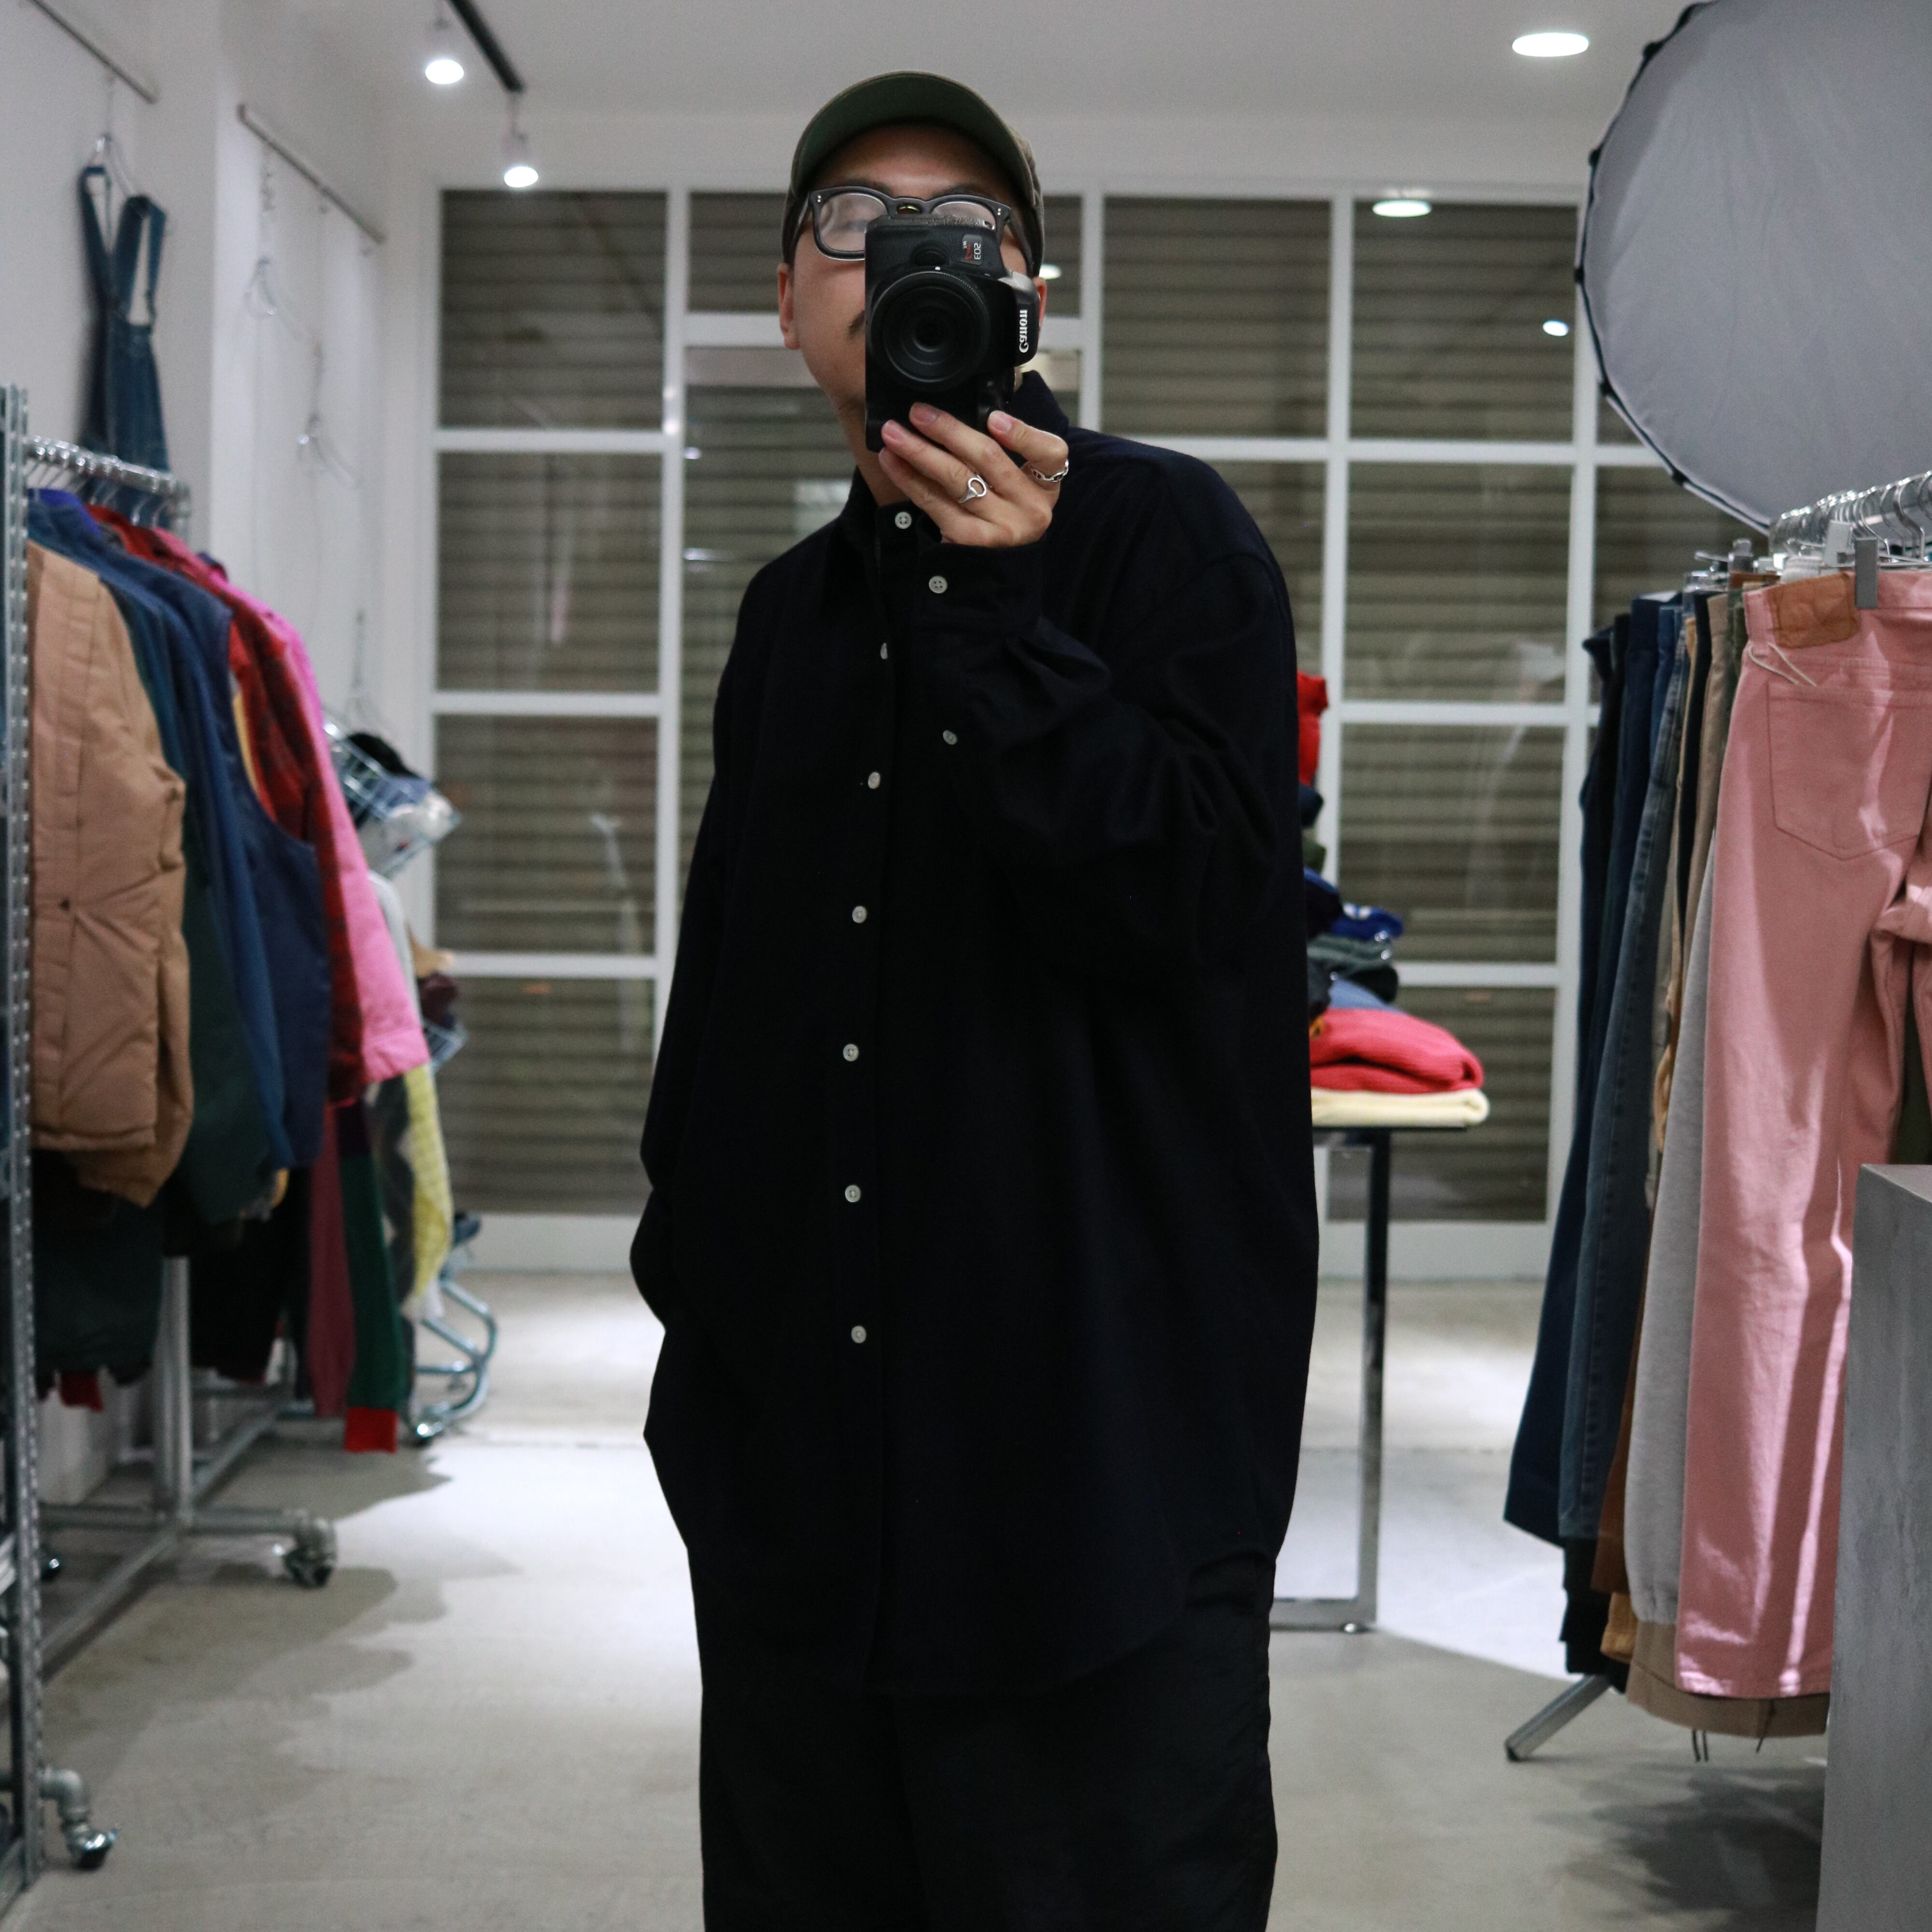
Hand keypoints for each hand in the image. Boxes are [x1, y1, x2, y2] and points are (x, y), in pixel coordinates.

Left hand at [877, 402, 1067, 548]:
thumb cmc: (1003, 513)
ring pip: (956, 480)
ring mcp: (1000, 529)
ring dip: (919, 452)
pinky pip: (934, 503)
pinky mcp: (968, 542)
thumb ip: (1000, 453)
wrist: (997, 570)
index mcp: (1045, 487)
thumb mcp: (1017, 485)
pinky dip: (909, 479)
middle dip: (949, 431)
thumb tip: (957, 416)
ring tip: (893, 433)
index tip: (993, 418)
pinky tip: (891, 461)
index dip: (1022, 433)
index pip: (1049, 453)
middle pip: (989, 460)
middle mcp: (1029, 509)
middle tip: (918, 412)